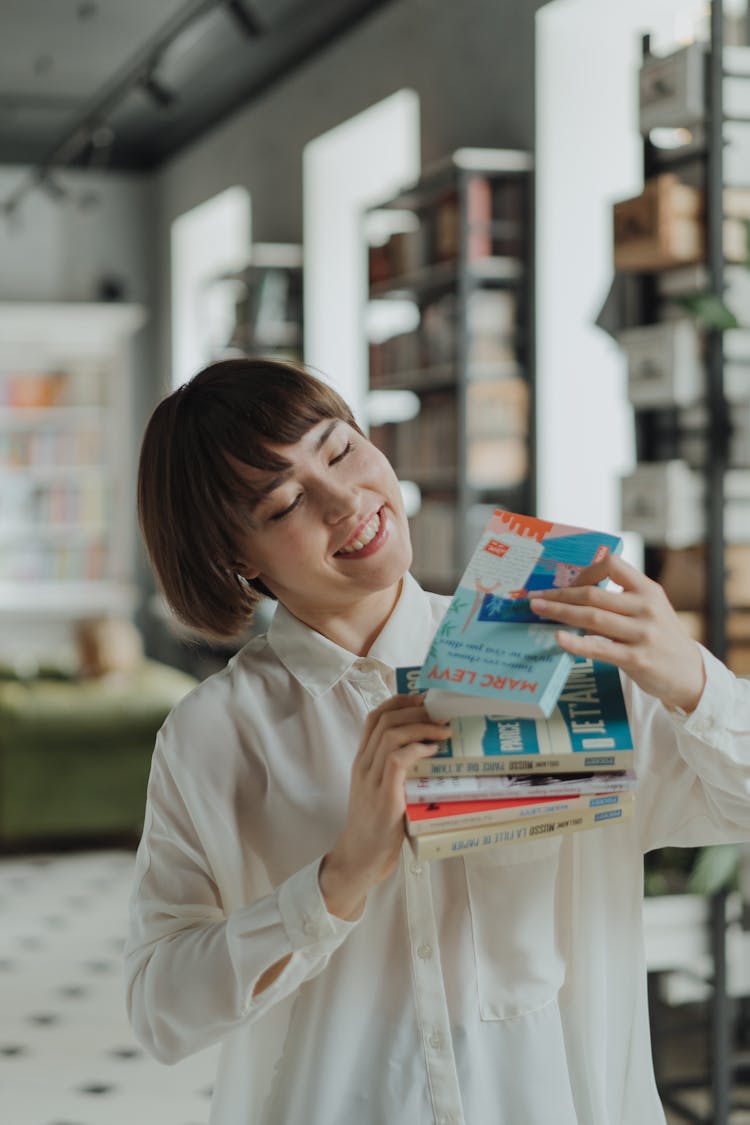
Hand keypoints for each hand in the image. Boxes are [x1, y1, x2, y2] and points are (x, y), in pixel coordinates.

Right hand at [319, 695, 450, 919]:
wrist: (359, 858)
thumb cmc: (376, 828)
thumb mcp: (383, 791)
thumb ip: (397, 772)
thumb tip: (430, 754)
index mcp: (362, 761)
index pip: (374, 717)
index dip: (399, 702)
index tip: (423, 699)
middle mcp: (363, 765)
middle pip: (385, 719)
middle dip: (416, 710)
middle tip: (441, 714)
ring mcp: (371, 779)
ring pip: (391, 734)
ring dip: (421, 727)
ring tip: (443, 731)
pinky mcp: (383, 796)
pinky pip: (397, 759)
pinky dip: (417, 749)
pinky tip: (433, 751)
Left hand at [529, 553, 705, 713]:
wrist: (690, 673)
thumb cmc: (661, 638)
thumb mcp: (649, 610)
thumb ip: (621, 599)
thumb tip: (574, 593)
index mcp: (648, 590)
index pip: (612, 564)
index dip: (585, 572)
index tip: (569, 584)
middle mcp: (646, 608)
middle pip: (593, 594)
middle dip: (560, 594)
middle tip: (535, 597)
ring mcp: (642, 633)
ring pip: (592, 618)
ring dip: (560, 612)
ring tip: (538, 611)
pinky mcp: (636, 658)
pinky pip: (599, 648)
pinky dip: (576, 642)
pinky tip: (559, 639)